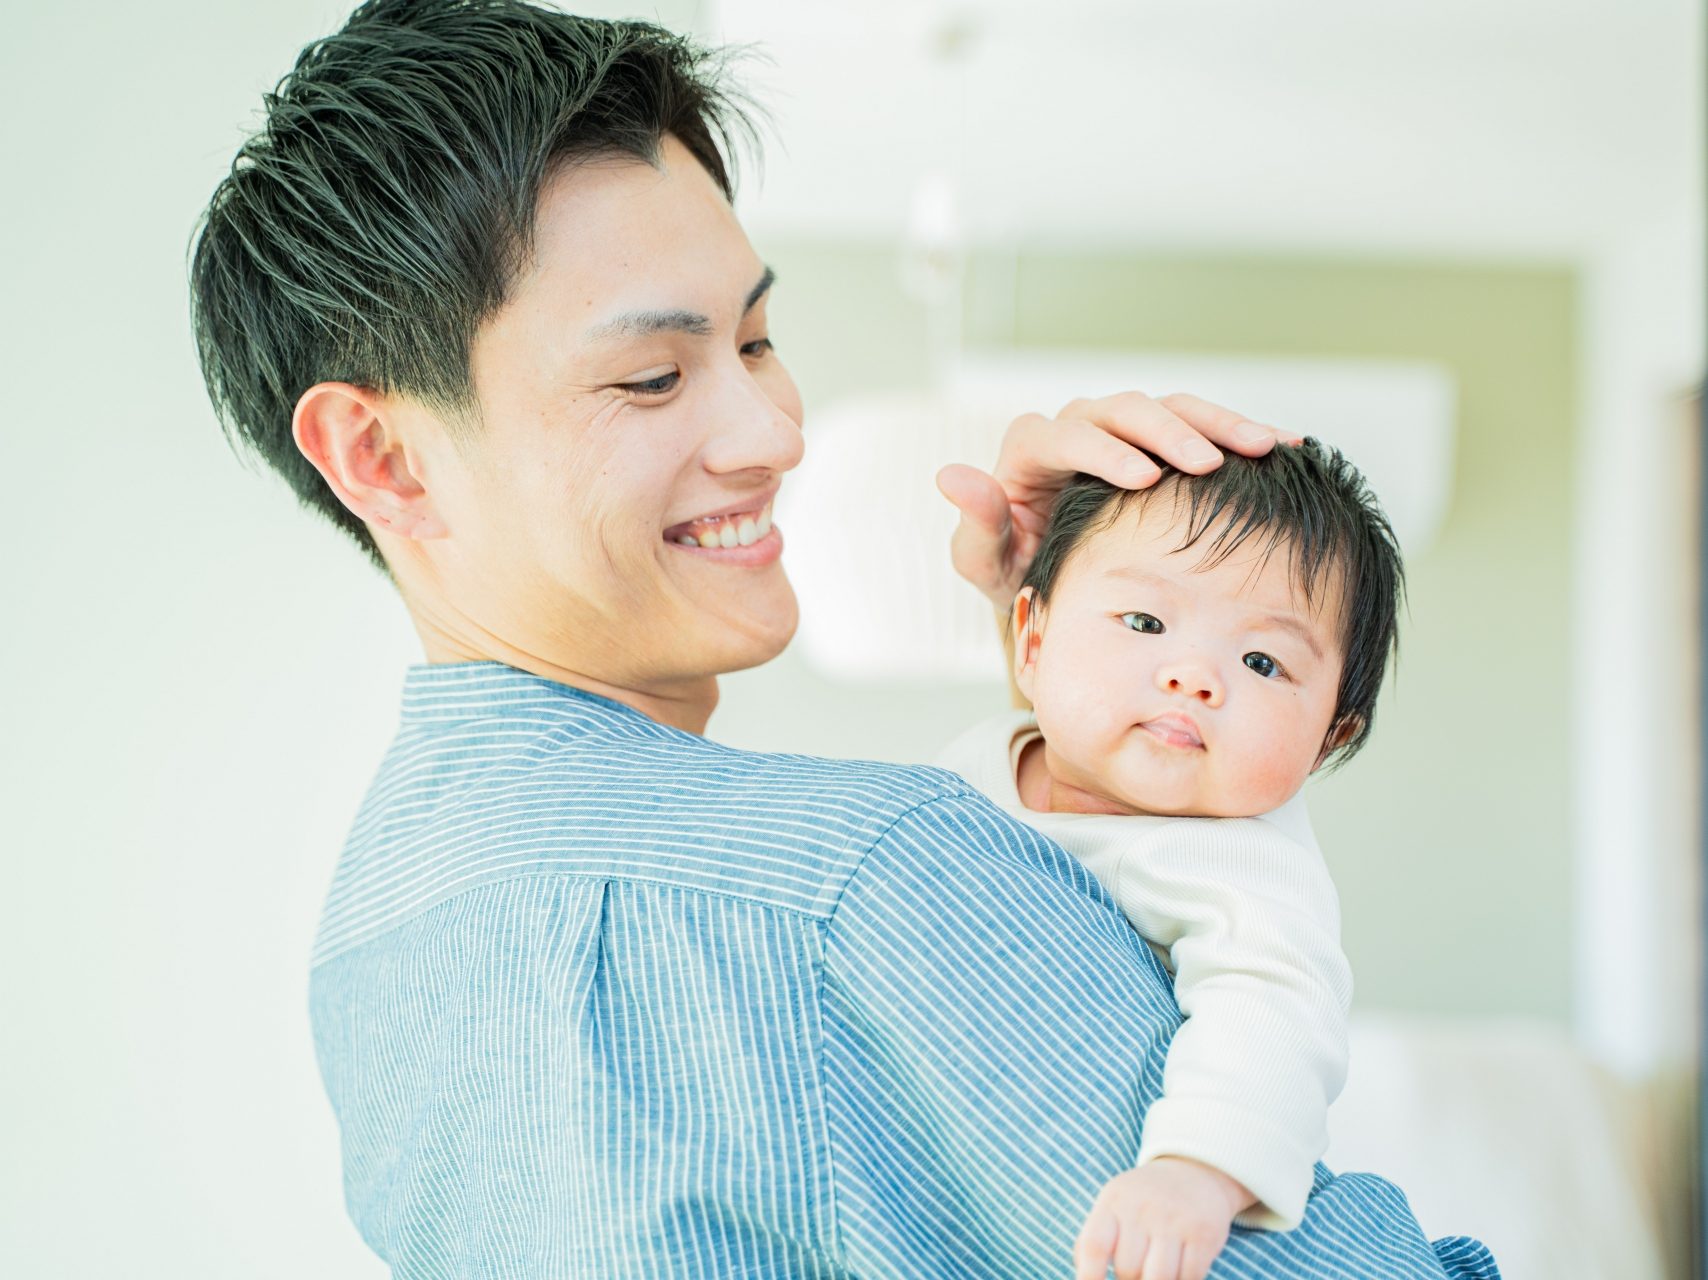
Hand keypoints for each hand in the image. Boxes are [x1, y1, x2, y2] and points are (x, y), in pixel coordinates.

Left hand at [936, 392, 1298, 609]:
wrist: (1058, 583)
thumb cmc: (1019, 574)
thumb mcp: (989, 565)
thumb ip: (974, 528)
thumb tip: (949, 476)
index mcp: (1032, 450)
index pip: (1064, 434)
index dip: (1103, 451)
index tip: (1142, 479)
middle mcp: (1079, 427)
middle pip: (1125, 410)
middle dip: (1169, 433)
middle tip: (1206, 463)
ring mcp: (1124, 430)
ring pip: (1173, 407)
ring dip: (1218, 423)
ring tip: (1262, 448)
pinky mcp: (1164, 441)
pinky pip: (1206, 424)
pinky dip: (1244, 432)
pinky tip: (1287, 445)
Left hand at [1073, 1156, 1255, 1279]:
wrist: (1194, 1172)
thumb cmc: (1143, 1202)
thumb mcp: (1113, 1206)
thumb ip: (1093, 1242)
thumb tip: (1084, 1278)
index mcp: (1114, 1200)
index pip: (1094, 1246)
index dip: (1088, 1276)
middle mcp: (1144, 1207)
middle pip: (1128, 1269)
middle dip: (1129, 1279)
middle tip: (1137, 1268)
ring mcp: (1176, 1220)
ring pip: (1159, 1278)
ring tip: (1153, 1271)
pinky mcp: (1205, 1234)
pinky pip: (1189, 1277)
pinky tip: (1179, 1268)